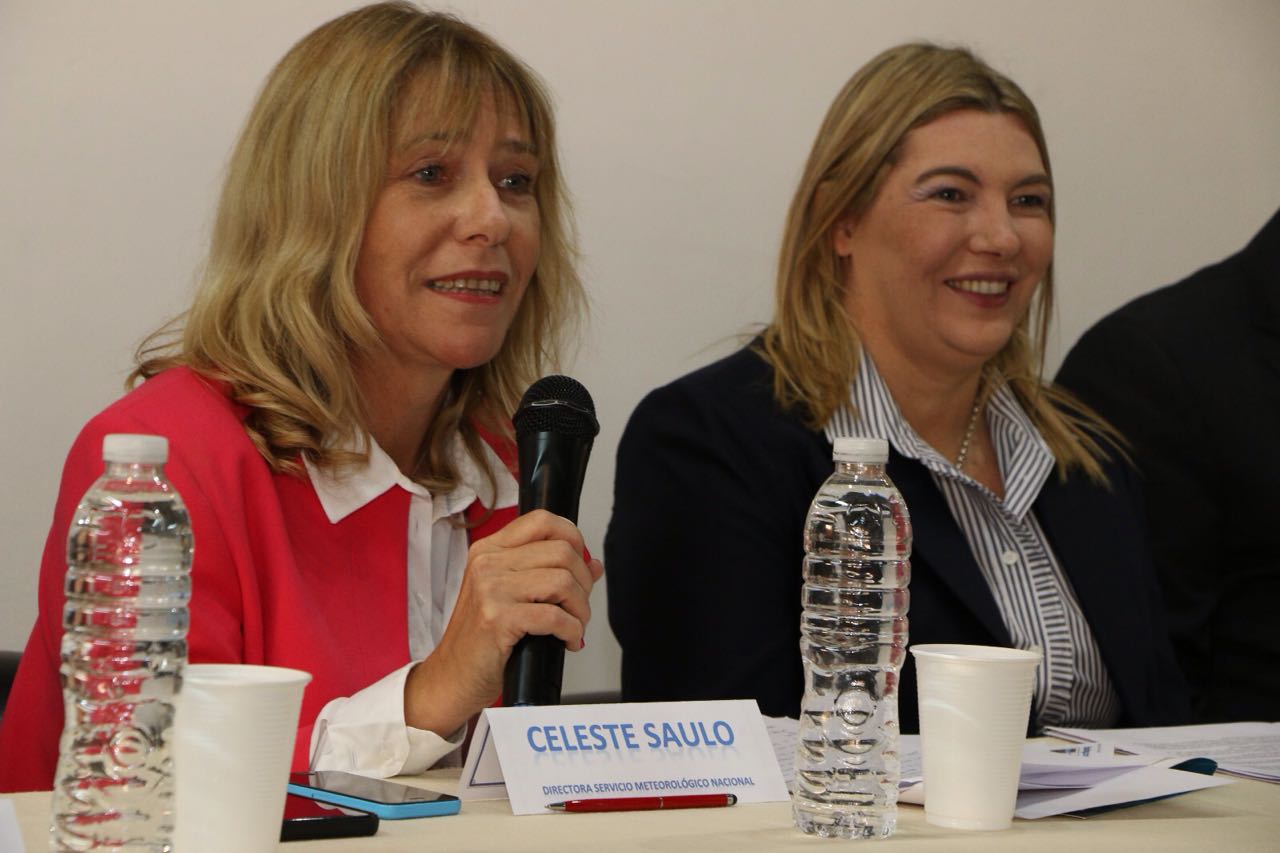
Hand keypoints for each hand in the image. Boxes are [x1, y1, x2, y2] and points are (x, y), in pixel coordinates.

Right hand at [403, 509, 603, 735]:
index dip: (573, 538)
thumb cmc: (481, 639)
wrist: (452, 677)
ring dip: (580, 609)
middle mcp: (487, 563)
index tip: (581, 564)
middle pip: (561, 551)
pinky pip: (555, 616)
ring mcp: (490, 589)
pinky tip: (567, 640)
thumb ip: (549, 573)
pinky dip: (571, 630)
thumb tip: (593, 563)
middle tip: (579, 607)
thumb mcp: (511, 596)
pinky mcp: (497, 618)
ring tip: (574, 626)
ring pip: (563, 581)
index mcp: (489, 550)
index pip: (542, 521)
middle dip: (584, 582)